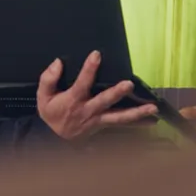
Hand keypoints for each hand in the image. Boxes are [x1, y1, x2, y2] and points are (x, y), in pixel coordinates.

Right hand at [37, 51, 157, 140]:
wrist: (54, 139)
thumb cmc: (51, 114)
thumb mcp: (43, 97)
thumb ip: (48, 79)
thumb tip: (58, 62)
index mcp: (73, 100)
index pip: (82, 83)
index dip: (89, 69)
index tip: (97, 55)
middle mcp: (88, 110)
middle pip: (104, 101)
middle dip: (117, 93)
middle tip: (129, 85)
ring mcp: (98, 120)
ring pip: (119, 117)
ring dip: (137, 113)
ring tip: (153, 109)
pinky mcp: (105, 126)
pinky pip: (123, 125)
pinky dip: (138, 123)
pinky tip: (153, 120)